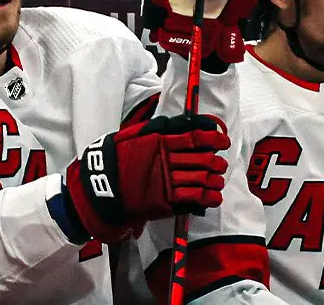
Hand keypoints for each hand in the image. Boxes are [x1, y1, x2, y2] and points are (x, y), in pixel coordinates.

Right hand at [64, 115, 229, 241]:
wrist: (102, 185)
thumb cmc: (116, 157)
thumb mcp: (133, 134)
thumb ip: (156, 129)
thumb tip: (179, 123)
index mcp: (158, 140)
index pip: (192, 135)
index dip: (211, 136)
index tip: (221, 137)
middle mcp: (165, 159)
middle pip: (200, 157)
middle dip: (215, 160)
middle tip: (221, 162)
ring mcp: (166, 180)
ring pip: (200, 178)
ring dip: (214, 179)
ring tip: (218, 180)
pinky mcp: (165, 201)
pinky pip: (193, 198)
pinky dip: (207, 198)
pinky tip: (214, 196)